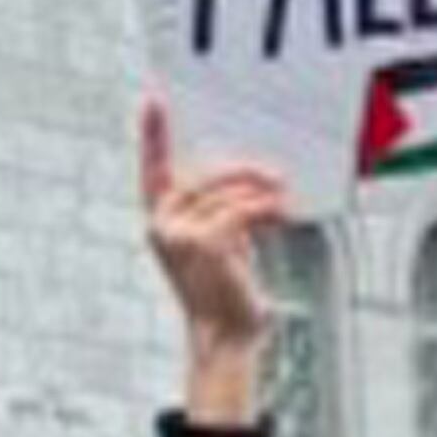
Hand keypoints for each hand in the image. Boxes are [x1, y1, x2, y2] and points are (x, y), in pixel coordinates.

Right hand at [139, 93, 292, 427]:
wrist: (227, 335)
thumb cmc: (226, 292)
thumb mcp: (223, 243)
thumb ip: (223, 210)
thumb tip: (253, 178)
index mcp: (162, 220)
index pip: (154, 169)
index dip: (154, 135)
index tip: (154, 101)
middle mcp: (162, 224)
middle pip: (208, 174)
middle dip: (246, 174)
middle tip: (275, 176)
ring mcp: (179, 233)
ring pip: (230, 192)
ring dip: (262, 195)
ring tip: (283, 202)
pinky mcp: (203, 242)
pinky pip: (241, 209)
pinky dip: (265, 210)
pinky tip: (279, 215)